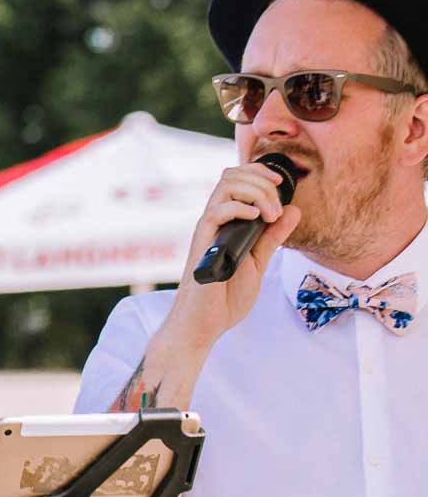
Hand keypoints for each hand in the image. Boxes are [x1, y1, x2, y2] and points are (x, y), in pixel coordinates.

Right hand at [170, 160, 301, 345]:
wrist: (205, 323)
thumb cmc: (225, 297)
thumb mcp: (259, 261)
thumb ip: (273, 237)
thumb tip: (293, 210)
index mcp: (227, 223)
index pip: (238, 179)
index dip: (261, 173)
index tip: (281, 184)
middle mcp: (215, 221)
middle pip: (232, 174)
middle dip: (262, 179)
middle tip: (276, 205)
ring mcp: (208, 230)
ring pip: (226, 186)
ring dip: (256, 192)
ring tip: (269, 215)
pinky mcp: (203, 243)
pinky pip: (217, 211)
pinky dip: (240, 208)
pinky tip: (256, 220)